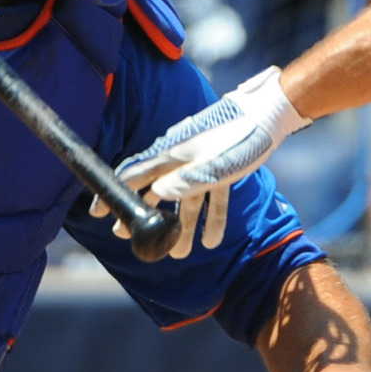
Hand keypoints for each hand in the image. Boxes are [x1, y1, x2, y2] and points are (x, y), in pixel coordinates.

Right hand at [109, 65, 311, 256]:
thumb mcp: (212, 164)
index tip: (99, 213)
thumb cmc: (239, 137)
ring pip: (186, 200)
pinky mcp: (222, 168)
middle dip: (143, 215)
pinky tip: (212, 241)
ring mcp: (202, 164)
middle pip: (155, 191)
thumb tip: (154, 195)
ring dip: (181, 228)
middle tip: (131, 238)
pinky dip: (211, 217)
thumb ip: (185, 181)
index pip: (134, 175)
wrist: (271, 117)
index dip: (115, 194)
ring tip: (178, 254)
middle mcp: (182, 160)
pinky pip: (212, 197)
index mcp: (172, 155)